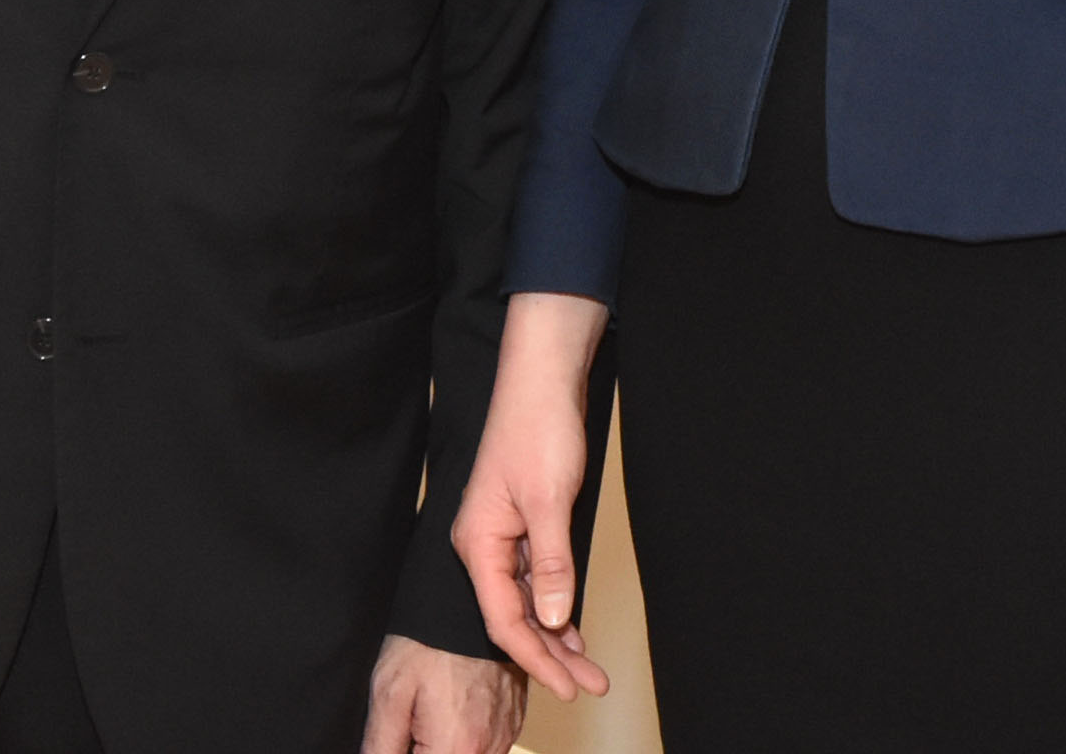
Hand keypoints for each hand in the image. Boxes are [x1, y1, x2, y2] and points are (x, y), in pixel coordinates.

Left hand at [365, 635, 527, 753]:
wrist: (467, 603)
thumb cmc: (429, 642)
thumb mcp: (388, 696)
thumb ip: (380, 749)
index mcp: (456, 748)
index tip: (398, 741)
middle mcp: (489, 749)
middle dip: (423, 751)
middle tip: (411, 727)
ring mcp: (506, 735)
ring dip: (444, 747)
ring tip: (429, 716)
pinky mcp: (514, 722)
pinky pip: (486, 749)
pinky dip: (465, 741)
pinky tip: (449, 713)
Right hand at [451, 291, 613, 699]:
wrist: (544, 380)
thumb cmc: (538, 428)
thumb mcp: (550, 501)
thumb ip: (551, 563)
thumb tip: (552, 619)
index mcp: (478, 543)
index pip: (502, 620)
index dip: (534, 658)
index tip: (566, 684)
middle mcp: (483, 546)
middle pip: (513, 618)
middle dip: (549, 657)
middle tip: (587, 685)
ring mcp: (501, 537)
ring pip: (525, 603)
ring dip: (554, 636)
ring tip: (586, 668)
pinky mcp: (521, 526)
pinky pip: (532, 581)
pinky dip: (553, 606)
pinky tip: (570, 629)